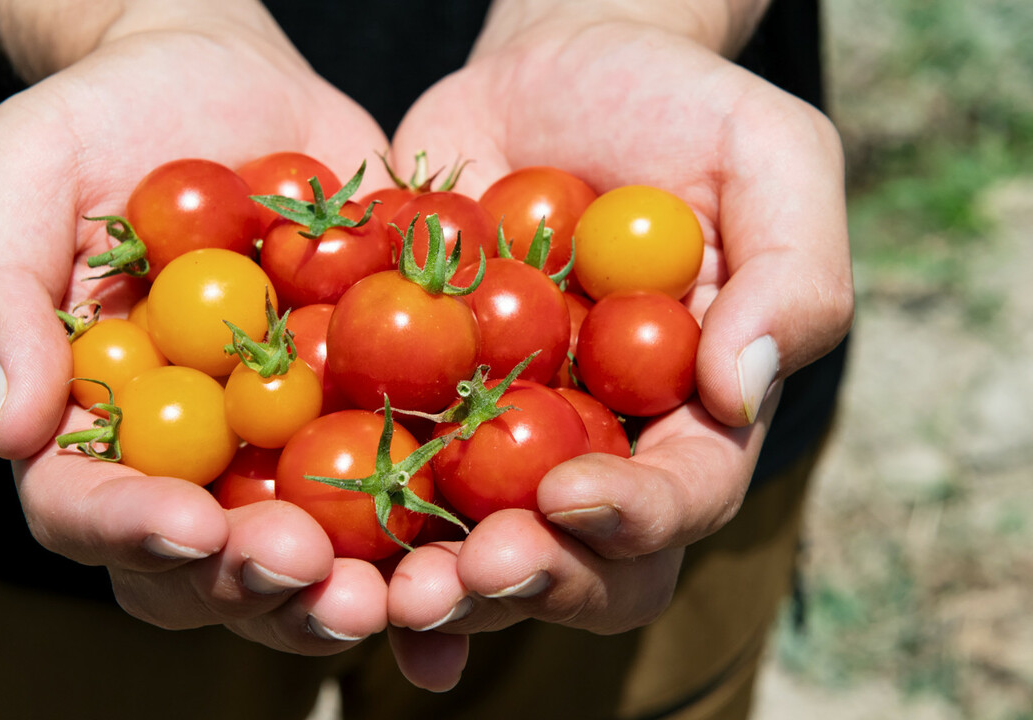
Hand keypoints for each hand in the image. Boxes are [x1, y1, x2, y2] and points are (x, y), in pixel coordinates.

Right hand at [0, 1, 390, 653]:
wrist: (226, 76)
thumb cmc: (104, 115)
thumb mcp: (22, 169)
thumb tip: (9, 433)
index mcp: (88, 423)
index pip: (84, 506)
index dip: (128, 530)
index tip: (186, 525)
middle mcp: (182, 460)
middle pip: (201, 565)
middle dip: (253, 584)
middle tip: (309, 575)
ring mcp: (278, 448)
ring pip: (306, 556)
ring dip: (346, 592)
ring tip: (399, 594)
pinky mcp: (366, 415)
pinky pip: (402, 489)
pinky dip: (436, 538)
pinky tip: (483, 554)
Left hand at [385, 12, 852, 689]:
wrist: (551, 73)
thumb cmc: (677, 108)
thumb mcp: (767, 157)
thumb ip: (789, 275)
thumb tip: (739, 394)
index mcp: (692, 414)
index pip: (682, 495)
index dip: (634, 515)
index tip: (571, 495)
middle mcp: (598, 447)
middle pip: (578, 559)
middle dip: (529, 578)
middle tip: (471, 573)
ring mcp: (498, 435)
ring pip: (472, 545)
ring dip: (434, 584)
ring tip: (386, 589)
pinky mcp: (413, 403)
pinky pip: (380, 475)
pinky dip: (349, 526)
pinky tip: (304, 550)